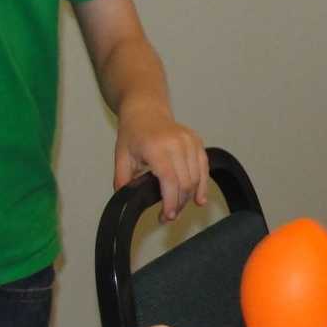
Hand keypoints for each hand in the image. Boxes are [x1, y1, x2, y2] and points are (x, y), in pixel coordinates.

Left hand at [115, 101, 207, 221]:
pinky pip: (204, 168)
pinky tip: (198, 199)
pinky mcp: (197, 142)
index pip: (170, 181)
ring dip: (188, 198)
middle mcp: (176, 143)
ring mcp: (189, 141)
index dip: (170, 202)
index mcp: (156, 147)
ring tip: (177, 208)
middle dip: (178, 204)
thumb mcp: (121, 157)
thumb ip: (122, 180)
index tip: (167, 216)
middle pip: (185, 183)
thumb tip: (126, 201)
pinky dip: (203, 186)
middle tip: (168, 216)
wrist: (146, 110)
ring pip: (196, 179)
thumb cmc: (134, 133)